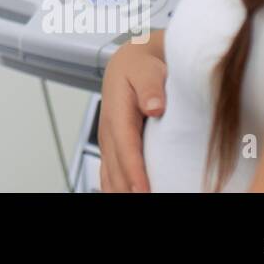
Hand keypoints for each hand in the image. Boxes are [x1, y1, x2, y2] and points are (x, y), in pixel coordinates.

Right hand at [99, 40, 167, 191]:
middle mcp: (108, 131)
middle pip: (116, 169)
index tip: (144, 191)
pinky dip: (117, 189)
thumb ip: (150, 88)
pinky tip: (127, 195)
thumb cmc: (140, 67)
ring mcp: (108, 142)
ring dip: (121, 191)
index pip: (126, 148)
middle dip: (128, 189)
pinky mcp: (112, 148)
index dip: (134, 172)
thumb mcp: (147, 70)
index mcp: (117, 113)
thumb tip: (154, 107)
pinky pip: (110, 175)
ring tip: (140, 200)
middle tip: (148, 200)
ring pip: (110, 176)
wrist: (129, 63)